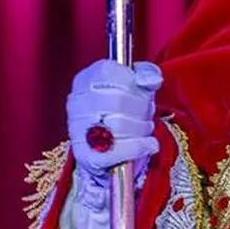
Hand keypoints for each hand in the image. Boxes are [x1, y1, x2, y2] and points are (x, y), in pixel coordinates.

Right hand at [66, 59, 161, 180]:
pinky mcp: (86, 155)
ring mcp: (78, 130)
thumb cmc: (121, 107)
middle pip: (118, 99)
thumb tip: (153, 79)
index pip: (110, 73)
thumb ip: (144, 73)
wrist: (103, 146)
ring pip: (119, 124)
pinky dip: (139, 147)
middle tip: (148, 113)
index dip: (133, 83)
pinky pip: (118, 150)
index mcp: (86, 78)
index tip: (142, 91)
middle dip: (142, 107)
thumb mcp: (133, 83)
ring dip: (142, 127)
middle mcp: (77, 102)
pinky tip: (149, 144)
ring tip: (146, 127)